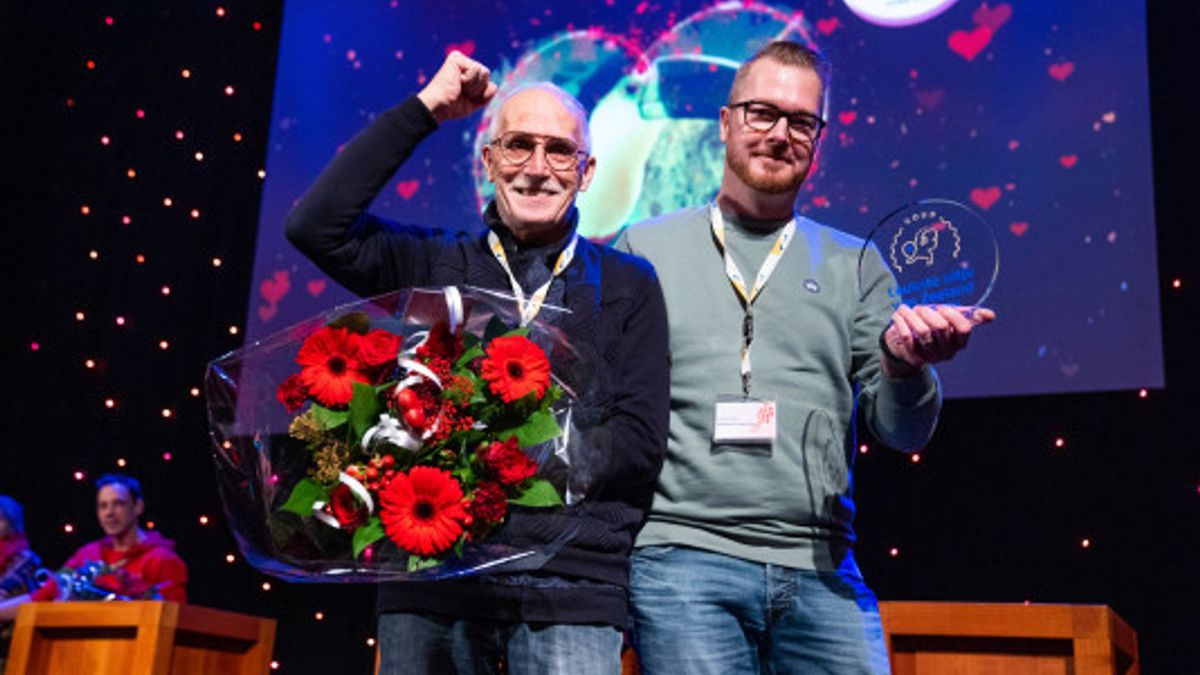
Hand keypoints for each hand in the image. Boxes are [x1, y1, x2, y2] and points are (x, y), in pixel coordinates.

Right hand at [416, 51, 497, 123]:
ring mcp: (460, 59)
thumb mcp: (474, 102)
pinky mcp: (456, 58)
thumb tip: (494, 85)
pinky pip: (476, 69)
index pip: (488, 81)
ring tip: (458, 87)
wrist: (438, 107)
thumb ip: (486, 94)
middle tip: (461, 92)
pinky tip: (457, 82)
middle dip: (477, 88)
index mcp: (468, 72)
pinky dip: (469, 81)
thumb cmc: (452, 106)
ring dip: (473, 86)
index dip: (479, 93)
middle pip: (487, 74)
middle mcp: (464, 63)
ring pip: (484, 72)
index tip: (463, 96)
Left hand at [880, 304, 995, 376]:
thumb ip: (968, 315)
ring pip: (923, 331)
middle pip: (941, 327)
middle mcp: (947, 353)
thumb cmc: (929, 325)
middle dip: (929, 312)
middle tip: (921, 308)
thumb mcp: (948, 317)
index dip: (952, 314)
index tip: (941, 308)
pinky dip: (902, 321)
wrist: (903, 340)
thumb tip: (992, 316)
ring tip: (908, 310)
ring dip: (913, 315)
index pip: (964, 328)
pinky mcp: (913, 357)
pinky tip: (899, 315)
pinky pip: (907, 336)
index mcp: (959, 343)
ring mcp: (930, 357)